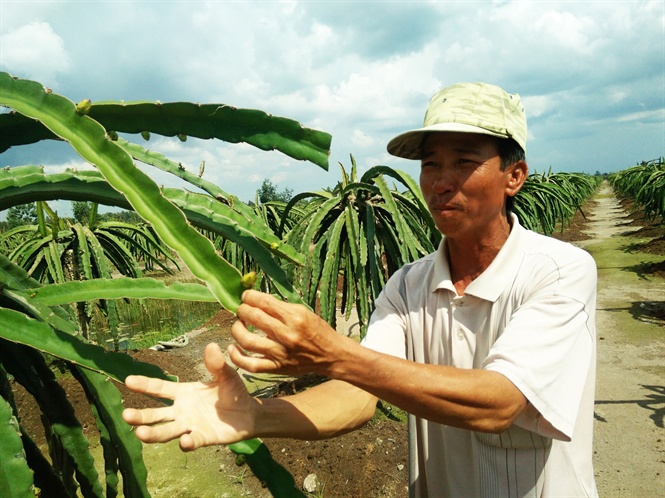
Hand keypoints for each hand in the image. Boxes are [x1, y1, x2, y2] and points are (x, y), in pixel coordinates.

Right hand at [122, 342, 257, 450]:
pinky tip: (184, 441)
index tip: (128, 380)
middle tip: (126, 415)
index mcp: (183, 393)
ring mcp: (190, 426)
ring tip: (140, 434)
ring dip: (153, 433)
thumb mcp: (226, 375)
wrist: (249, 412)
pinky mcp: (203, 438)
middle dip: (140, 416)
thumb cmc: (233, 392)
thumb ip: (216, 364)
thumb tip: (211, 346)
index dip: (144, 385)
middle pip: (156, 415)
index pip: (159, 389)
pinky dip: (187, 443)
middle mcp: (182, 411)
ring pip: (167, 432)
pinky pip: (193, 442)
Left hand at [228, 290, 348, 375]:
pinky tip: (232, 348)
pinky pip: (251, 365)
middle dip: (242, 310)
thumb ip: (281, 307)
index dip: (250, 296)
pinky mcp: (277, 368)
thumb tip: (258, 300)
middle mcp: (287, 335)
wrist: (331, 355)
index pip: (265, 302)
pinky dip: (237, 357)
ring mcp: (281, 353)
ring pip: (247, 341)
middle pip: (254, 318)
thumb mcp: (304, 312)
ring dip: (237, 329)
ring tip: (238, 324)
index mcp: (295, 317)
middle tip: (241, 309)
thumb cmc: (317, 331)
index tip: (246, 296)